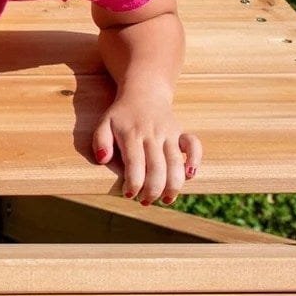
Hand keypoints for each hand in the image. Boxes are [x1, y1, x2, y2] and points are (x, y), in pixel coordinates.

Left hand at [92, 89, 201, 206]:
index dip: (134, 183)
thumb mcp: (104, 123)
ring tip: (165, 200)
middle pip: (157, 167)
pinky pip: (194, 146)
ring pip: (176, 162)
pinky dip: (195, 160)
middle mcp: (152, 135)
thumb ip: (100, 141)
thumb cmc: (121, 115)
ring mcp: (169, 134)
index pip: (134, 164)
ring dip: (173, 185)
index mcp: (131, 134)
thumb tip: (102, 159)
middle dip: (153, 190)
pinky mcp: (181, 133)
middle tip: (145, 202)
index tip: (129, 195)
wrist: (144, 92)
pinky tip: (190, 175)